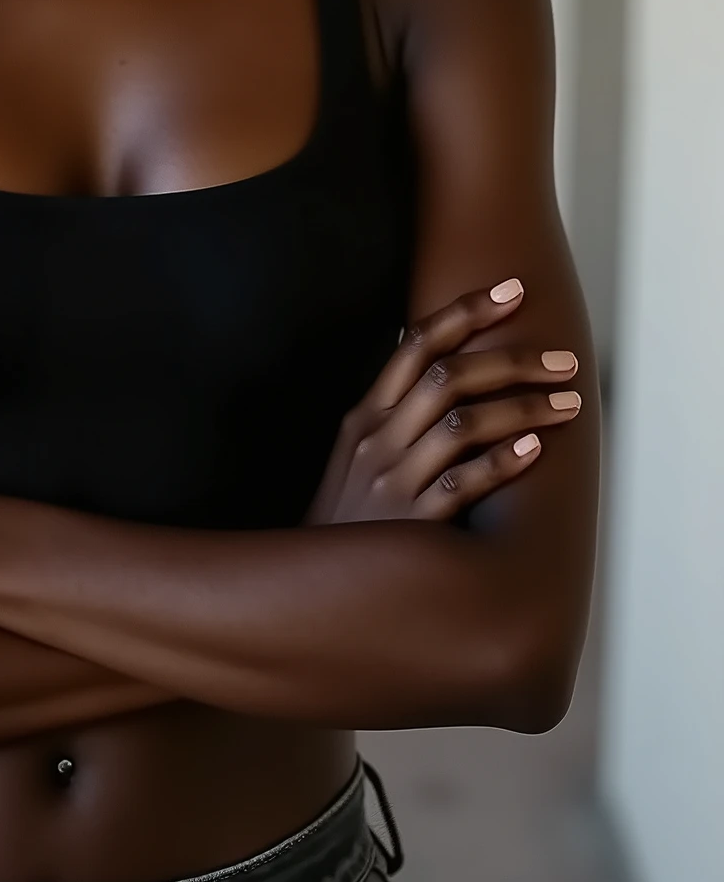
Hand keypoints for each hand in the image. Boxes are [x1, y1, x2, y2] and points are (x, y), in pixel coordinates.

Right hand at [305, 280, 580, 526]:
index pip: (417, 343)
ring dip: (523, 409)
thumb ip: (394, 415)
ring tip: (568, 404)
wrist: (312, 590)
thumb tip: (438, 364)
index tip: (513, 291)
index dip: (467, 311)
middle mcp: (377, 439)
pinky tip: (534, 451)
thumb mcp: (356, 457)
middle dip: (514, 360)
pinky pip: (460, 485)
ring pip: (462, 424)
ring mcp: (391, 481)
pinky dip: (499, 464)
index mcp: (366, 416)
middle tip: (565, 361)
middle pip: (449, 376)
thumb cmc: (350, 521)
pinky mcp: (410, 525)